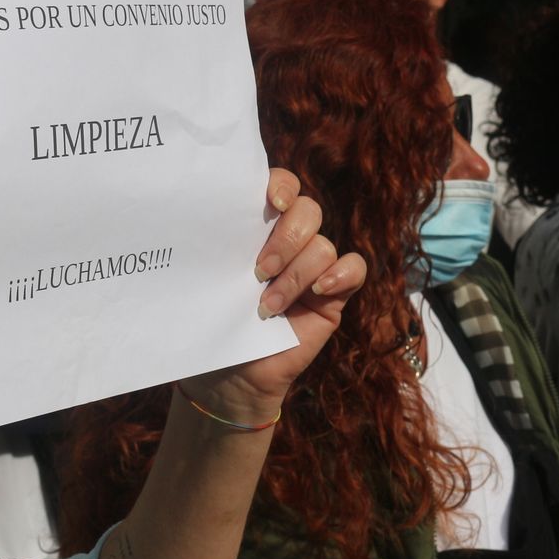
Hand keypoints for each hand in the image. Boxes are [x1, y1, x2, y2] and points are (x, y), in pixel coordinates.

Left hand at [177, 169, 366, 421]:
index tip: (270, 203)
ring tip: (268, 306)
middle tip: (258, 271)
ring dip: (295, 276)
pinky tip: (319, 292)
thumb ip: (220, 248)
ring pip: (323, 246)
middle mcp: (292, 240)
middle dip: (285, 239)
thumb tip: (203, 222)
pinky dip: (340, 275)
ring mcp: (315, 267)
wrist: (232, 374)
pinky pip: (355, 268)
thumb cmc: (216, 321)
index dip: (281, 185)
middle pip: (308, 211)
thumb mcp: (212, 280)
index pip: (281, 186)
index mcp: (260, 226)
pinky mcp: (335, 295)